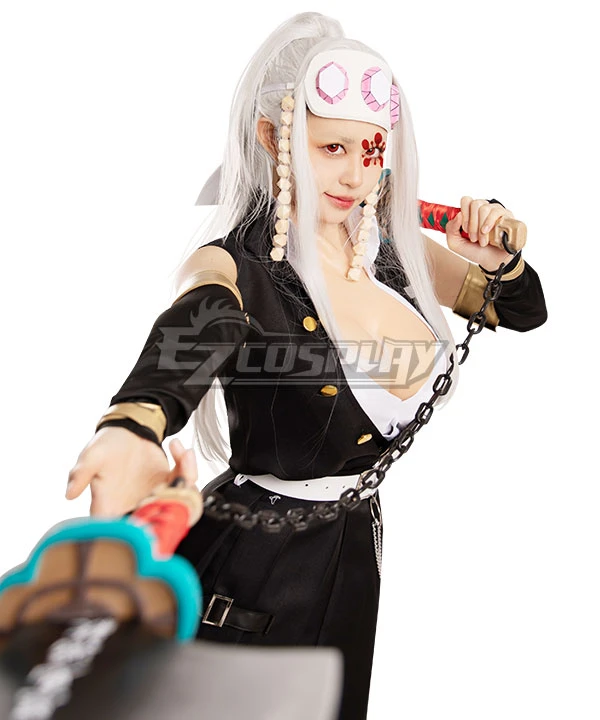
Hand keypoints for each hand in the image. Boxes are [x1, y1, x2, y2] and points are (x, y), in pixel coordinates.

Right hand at [66, 428, 197, 517]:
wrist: (126, 429)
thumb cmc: (105, 444)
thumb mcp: (91, 456)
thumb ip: (81, 474)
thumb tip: (69, 494)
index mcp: (110, 507)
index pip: (121, 531)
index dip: (140, 529)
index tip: (153, 511)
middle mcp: (134, 507)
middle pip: (159, 522)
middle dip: (173, 503)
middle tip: (176, 479)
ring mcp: (154, 498)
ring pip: (179, 504)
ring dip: (186, 480)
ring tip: (182, 454)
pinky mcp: (168, 485)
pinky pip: (186, 485)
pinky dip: (188, 468)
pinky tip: (180, 448)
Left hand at [445, 196, 516, 270]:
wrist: (491, 260)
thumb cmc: (474, 250)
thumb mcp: (455, 243)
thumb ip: (450, 229)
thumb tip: (459, 214)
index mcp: (471, 212)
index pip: (466, 200)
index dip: (464, 214)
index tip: (465, 229)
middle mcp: (484, 208)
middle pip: (475, 204)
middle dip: (472, 223)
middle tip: (473, 238)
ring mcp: (496, 211)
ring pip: (485, 208)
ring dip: (480, 227)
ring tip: (482, 241)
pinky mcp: (506, 216)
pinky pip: (497, 212)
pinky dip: (489, 223)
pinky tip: (487, 232)